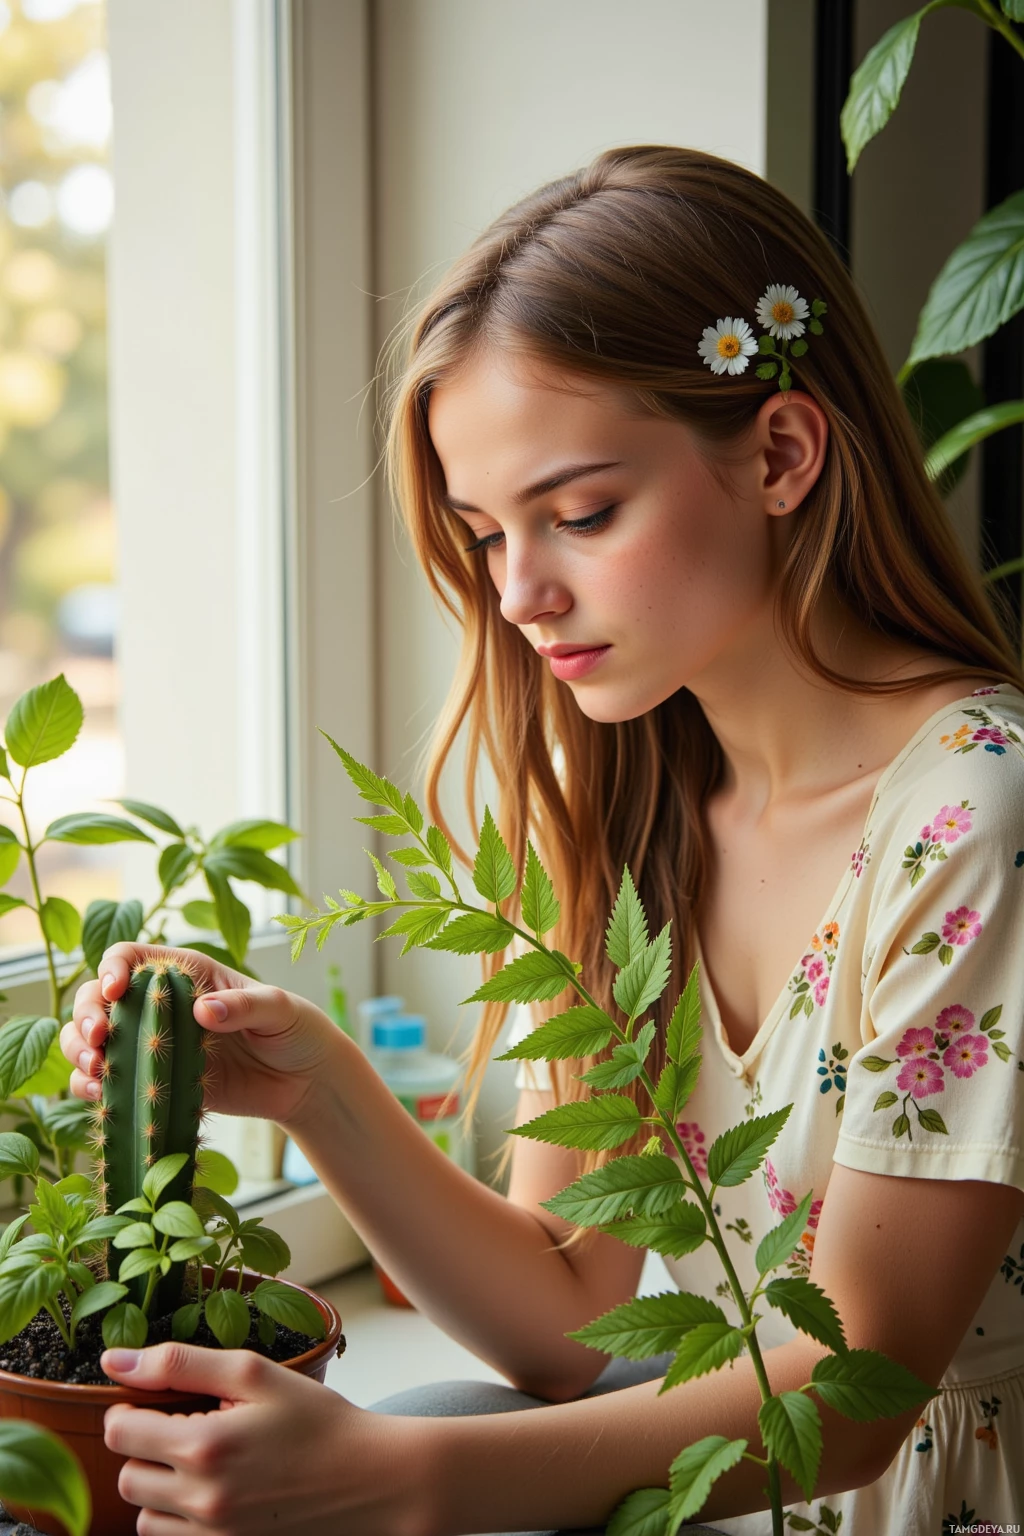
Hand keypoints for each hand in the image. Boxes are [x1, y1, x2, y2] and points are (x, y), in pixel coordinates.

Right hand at [59, 943, 340, 1128]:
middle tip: (99, 1039)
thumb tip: (202, 1011)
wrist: (306, 1081)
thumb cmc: (296, 1030)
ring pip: (92, 1038)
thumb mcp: (279, 1009)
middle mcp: (160, 1006)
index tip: (115, 991)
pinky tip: (99, 1094)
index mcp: (187, 974)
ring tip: (95, 1069)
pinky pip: (108, 1081)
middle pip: (97, 998)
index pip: (131, 957)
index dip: (112, 968)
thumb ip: (244, 1006)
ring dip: (79, 1050)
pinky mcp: (154, 1083)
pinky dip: (91, 1086)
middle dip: (86, 1014)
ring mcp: (153, 1045)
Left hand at [101, 1343, 427, 1535]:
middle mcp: (201, 1500)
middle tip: (185, 1428)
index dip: (130, 1409)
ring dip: (159, 1489)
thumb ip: (181, 1363)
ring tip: (201, 1462)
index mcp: (204, 1446)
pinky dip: (180, 1519)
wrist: (371, 1480)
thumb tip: (114, 1361)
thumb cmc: (317, 1420)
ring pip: (144, 1517)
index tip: (157, 1400)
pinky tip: (215, 1491)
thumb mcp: (255, 1374)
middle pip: (127, 1477)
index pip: (118, 1433)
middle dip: (145, 1449)